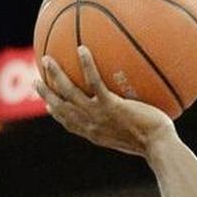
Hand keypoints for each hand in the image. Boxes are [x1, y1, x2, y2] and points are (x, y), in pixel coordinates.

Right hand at [36, 47, 173, 156]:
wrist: (159, 146)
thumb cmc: (155, 142)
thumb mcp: (136, 136)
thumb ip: (128, 124)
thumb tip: (135, 113)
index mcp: (95, 134)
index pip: (70, 124)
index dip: (57, 114)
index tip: (48, 105)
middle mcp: (92, 126)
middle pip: (61, 109)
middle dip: (46, 94)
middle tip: (36, 80)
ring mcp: (100, 116)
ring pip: (69, 94)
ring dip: (56, 76)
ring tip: (47, 60)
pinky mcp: (111, 106)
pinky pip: (94, 83)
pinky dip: (86, 66)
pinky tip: (82, 49)